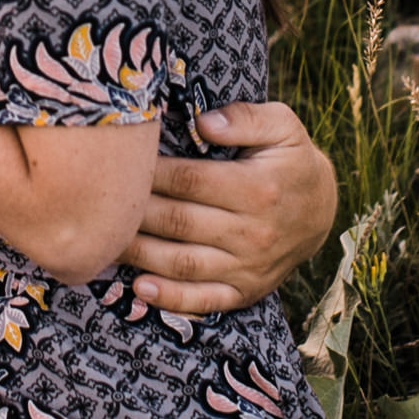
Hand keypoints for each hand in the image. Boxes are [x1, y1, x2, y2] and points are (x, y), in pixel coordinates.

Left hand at [122, 99, 337, 314]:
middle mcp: (253, 233)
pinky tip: (139, 288)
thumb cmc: (290, 159)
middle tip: (95, 201)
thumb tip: (204, 122)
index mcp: (258, 189)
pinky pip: (204, 300)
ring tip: (102, 241)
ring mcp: (249, 267)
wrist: (323, 209)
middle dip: (134, 211)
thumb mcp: (282, 125)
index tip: (118, 161)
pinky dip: (170, 299)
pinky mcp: (245, 291)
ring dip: (139, 255)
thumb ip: (244, 118)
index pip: (189, 181)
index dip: (150, 173)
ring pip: (183, 263)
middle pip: (178, 222)